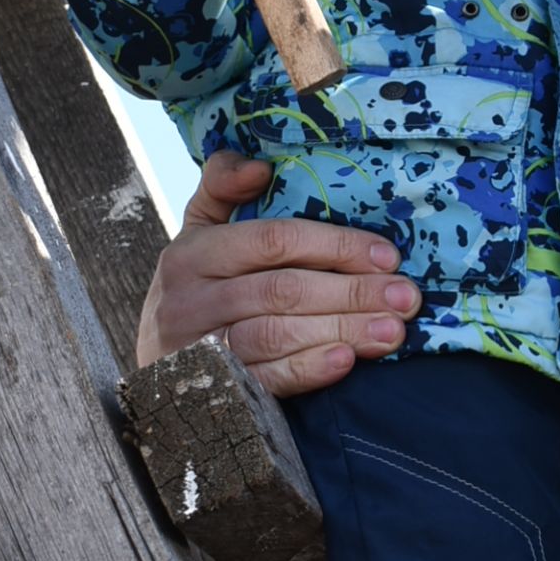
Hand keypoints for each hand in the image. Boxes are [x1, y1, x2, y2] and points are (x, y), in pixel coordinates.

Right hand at [135, 152, 422, 393]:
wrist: (153, 379)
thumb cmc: (196, 290)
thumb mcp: (198, 234)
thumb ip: (222, 187)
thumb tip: (261, 166)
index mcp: (193, 252)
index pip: (274, 240)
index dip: (335, 245)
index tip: (387, 255)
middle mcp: (190, 299)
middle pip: (284, 290)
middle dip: (353, 292)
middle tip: (406, 297)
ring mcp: (198, 350)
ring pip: (278, 334)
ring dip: (342, 331)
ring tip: (393, 331)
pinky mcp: (210, 393)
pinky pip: (265, 381)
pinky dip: (308, 369)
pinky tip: (348, 362)